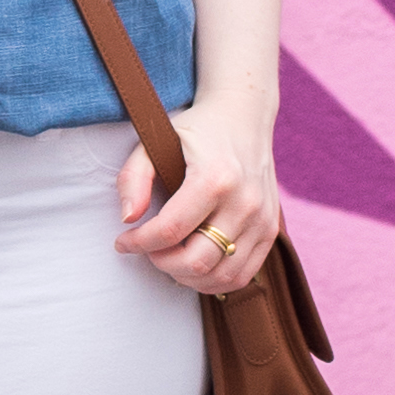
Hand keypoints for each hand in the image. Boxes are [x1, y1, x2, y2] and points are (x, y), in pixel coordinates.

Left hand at [116, 99, 279, 300]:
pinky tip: (194, 265)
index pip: (171, 230)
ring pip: (222, 275)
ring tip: (170, 258)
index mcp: (215, 177)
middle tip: (148, 250)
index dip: (139, 243)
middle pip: (198, 260)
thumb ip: (134, 178)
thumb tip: (128, 219)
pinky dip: (215, 279)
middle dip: (162, 263)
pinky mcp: (271, 229)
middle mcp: (244, 202)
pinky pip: (243, 273)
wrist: (245, 115)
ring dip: (188, 277)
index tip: (123, 241)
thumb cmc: (196, 129)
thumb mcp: (156, 141)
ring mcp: (262, 219)